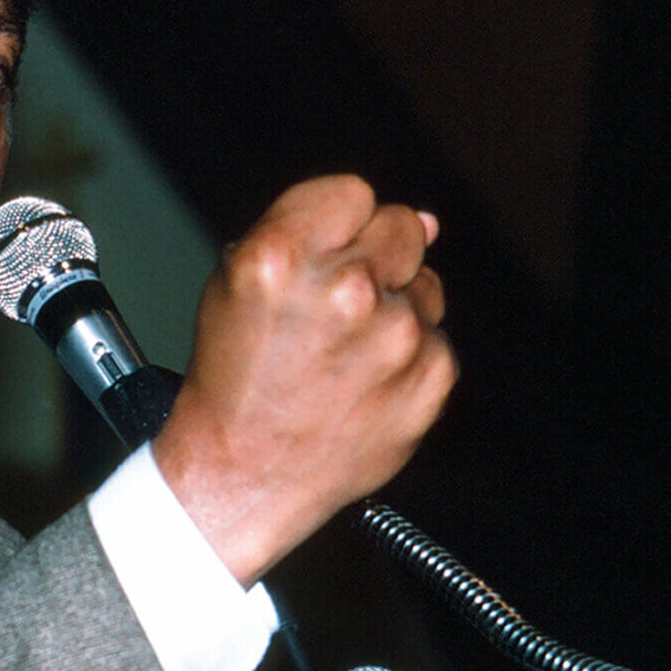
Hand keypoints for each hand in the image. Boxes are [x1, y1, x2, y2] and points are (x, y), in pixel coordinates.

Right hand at [153, 175, 455, 584]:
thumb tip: (421, 219)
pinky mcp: (431, 376)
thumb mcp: (234, 284)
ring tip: (346, 353)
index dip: (338, 223)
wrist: (243, 477)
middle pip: (401, 226)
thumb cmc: (234, 383)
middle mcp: (345, 291)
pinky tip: (366, 382)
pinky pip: (436, 337)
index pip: (354, 193)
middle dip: (374, 257)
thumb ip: (310, 232)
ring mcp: (395, 336)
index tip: (326, 254)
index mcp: (281, 258)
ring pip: (425, 282)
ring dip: (394, 307)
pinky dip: (409, 356)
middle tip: (337, 306)